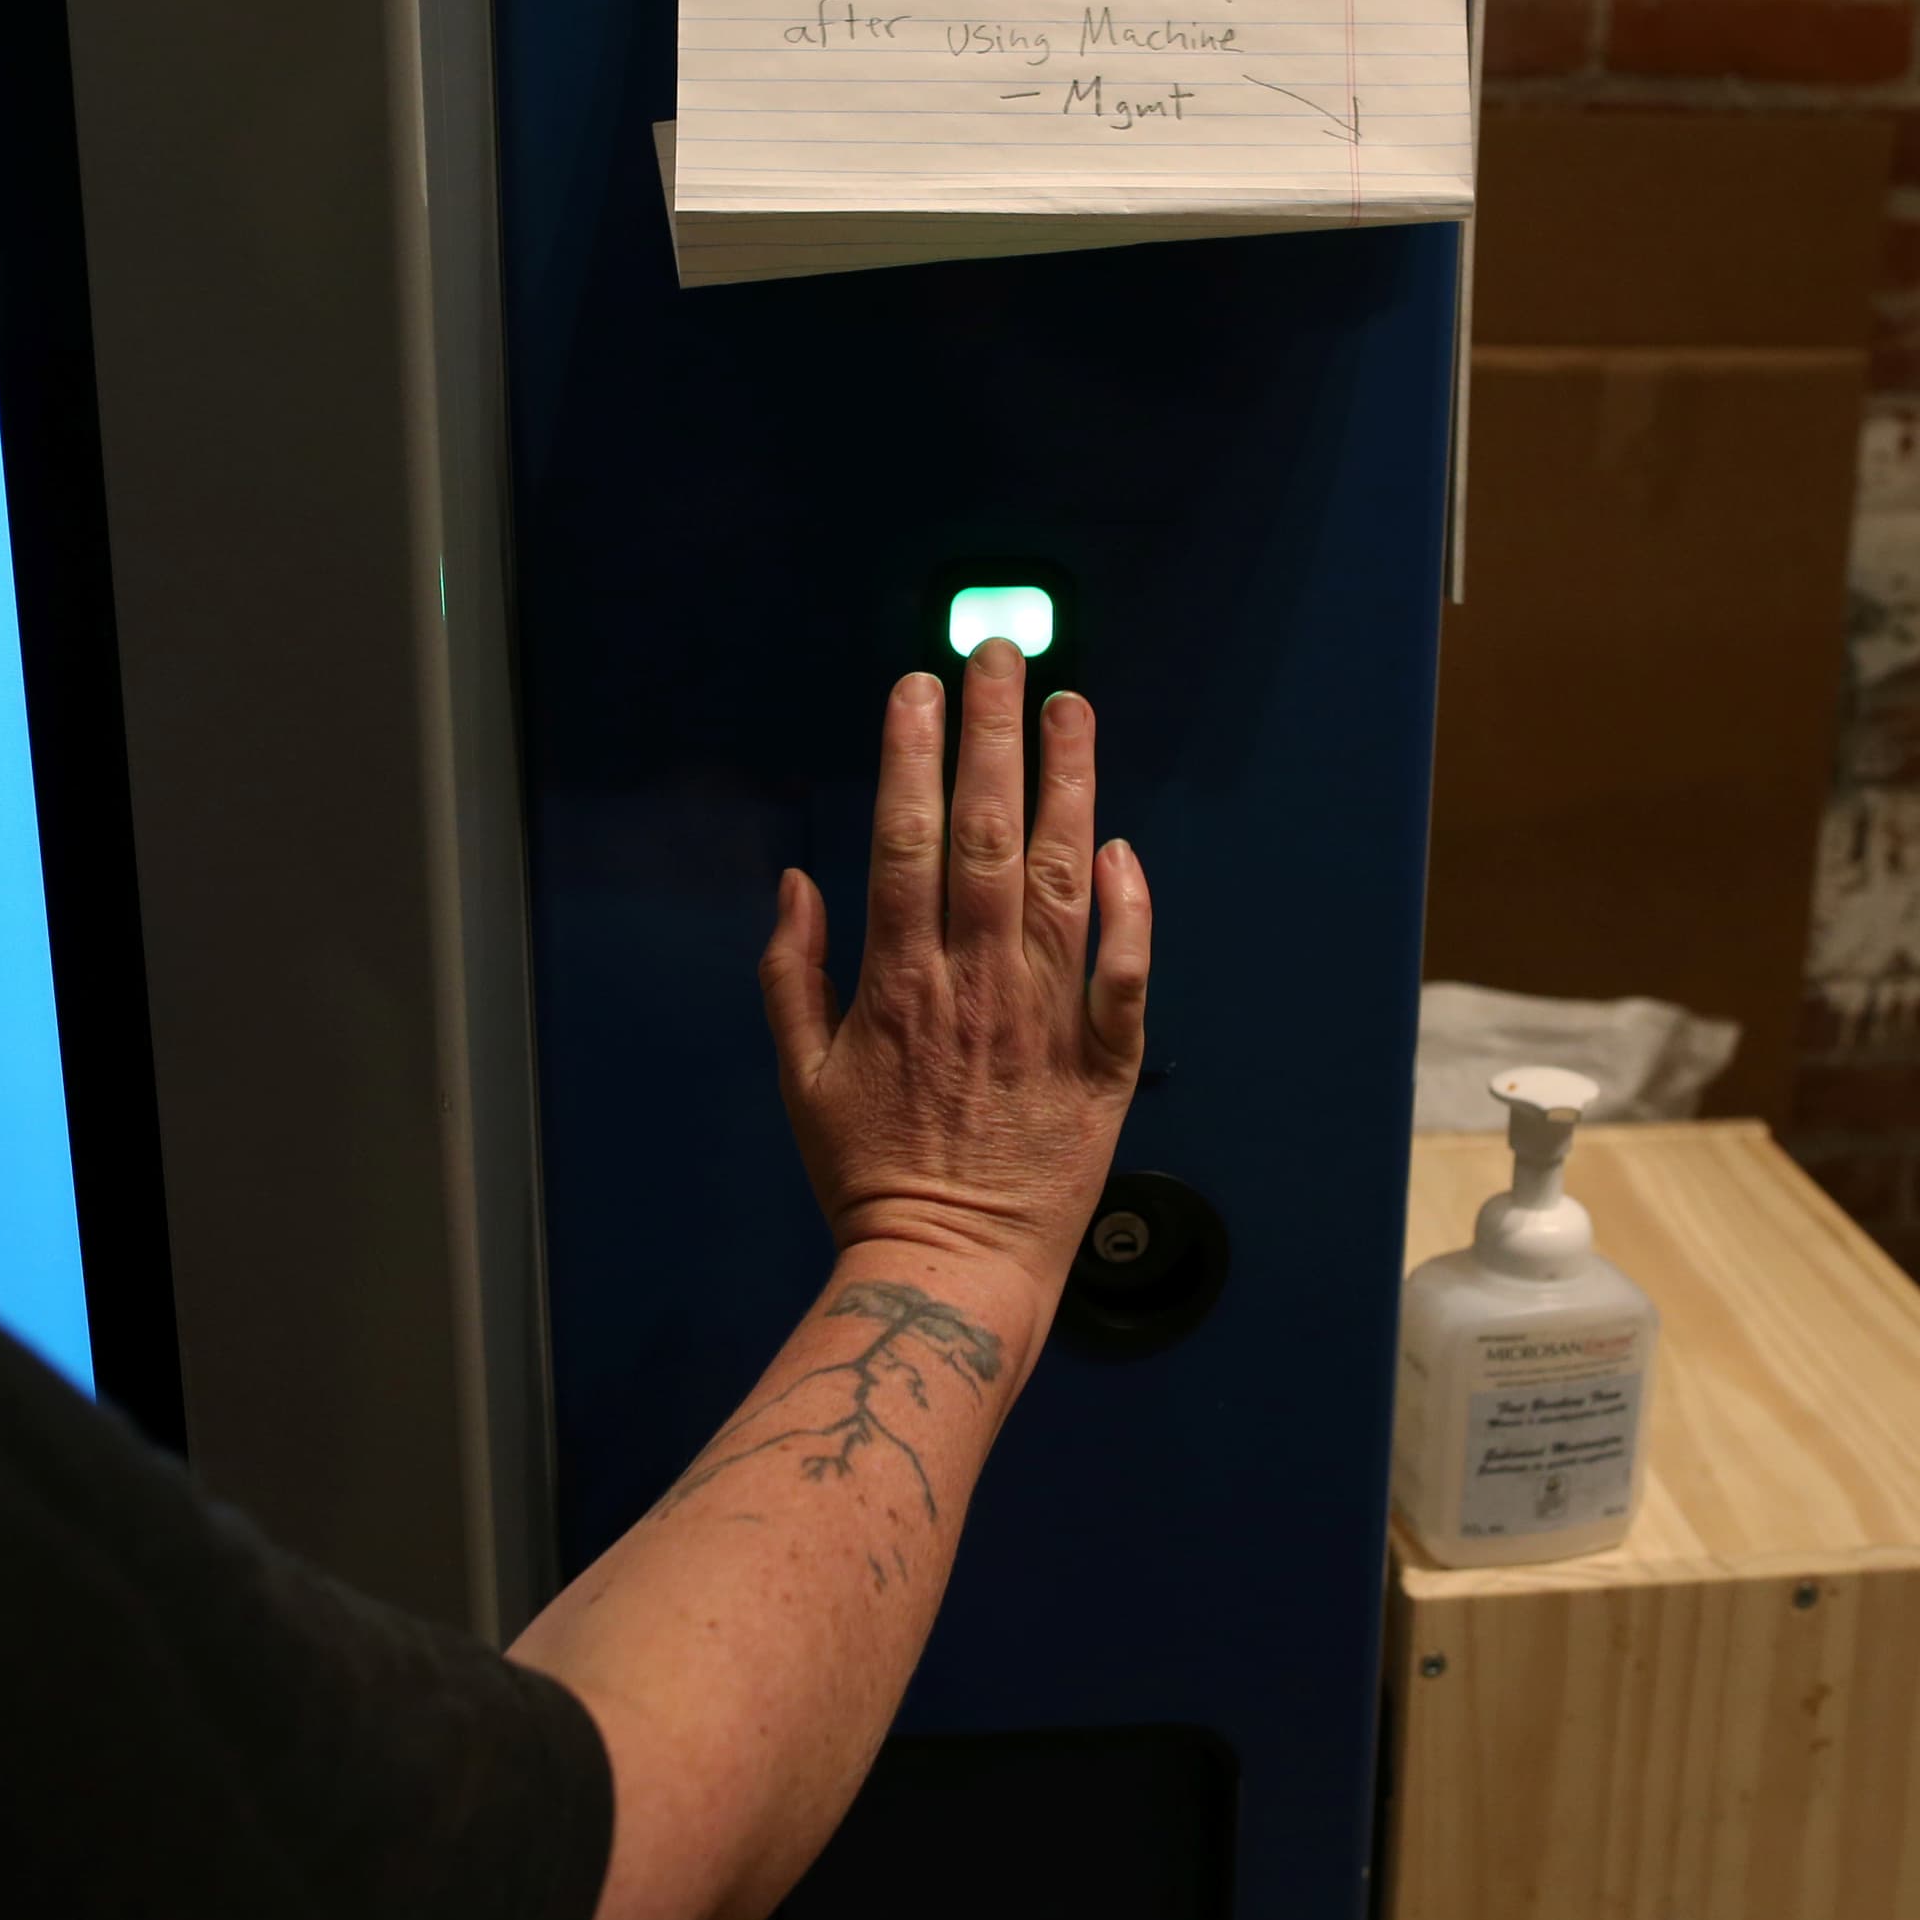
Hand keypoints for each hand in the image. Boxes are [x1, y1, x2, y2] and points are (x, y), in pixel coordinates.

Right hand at [759, 641, 1151, 1305]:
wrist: (949, 1266)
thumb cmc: (870, 1175)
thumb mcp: (800, 1077)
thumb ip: (790, 974)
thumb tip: (797, 884)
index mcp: (898, 979)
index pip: (908, 837)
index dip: (914, 754)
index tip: (918, 688)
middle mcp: (976, 981)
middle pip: (989, 833)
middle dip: (993, 734)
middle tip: (1000, 653)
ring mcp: (1045, 1017)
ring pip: (1063, 878)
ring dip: (1069, 785)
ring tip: (1070, 708)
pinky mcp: (1104, 1061)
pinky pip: (1125, 971)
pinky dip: (1130, 910)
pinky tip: (1122, 847)